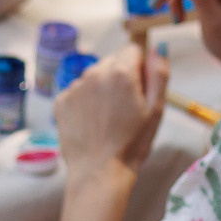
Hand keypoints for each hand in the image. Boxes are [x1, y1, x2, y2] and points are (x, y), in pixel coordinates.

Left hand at [54, 40, 169, 186]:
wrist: (99, 172)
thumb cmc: (132, 144)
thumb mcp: (156, 109)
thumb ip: (159, 73)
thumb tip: (157, 47)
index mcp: (121, 72)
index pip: (132, 50)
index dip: (139, 68)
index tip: (139, 89)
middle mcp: (95, 73)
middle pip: (112, 62)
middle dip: (119, 77)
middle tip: (123, 108)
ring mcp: (75, 87)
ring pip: (93, 76)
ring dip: (101, 89)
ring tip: (107, 118)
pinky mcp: (61, 101)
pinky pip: (77, 92)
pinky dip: (84, 102)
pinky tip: (92, 122)